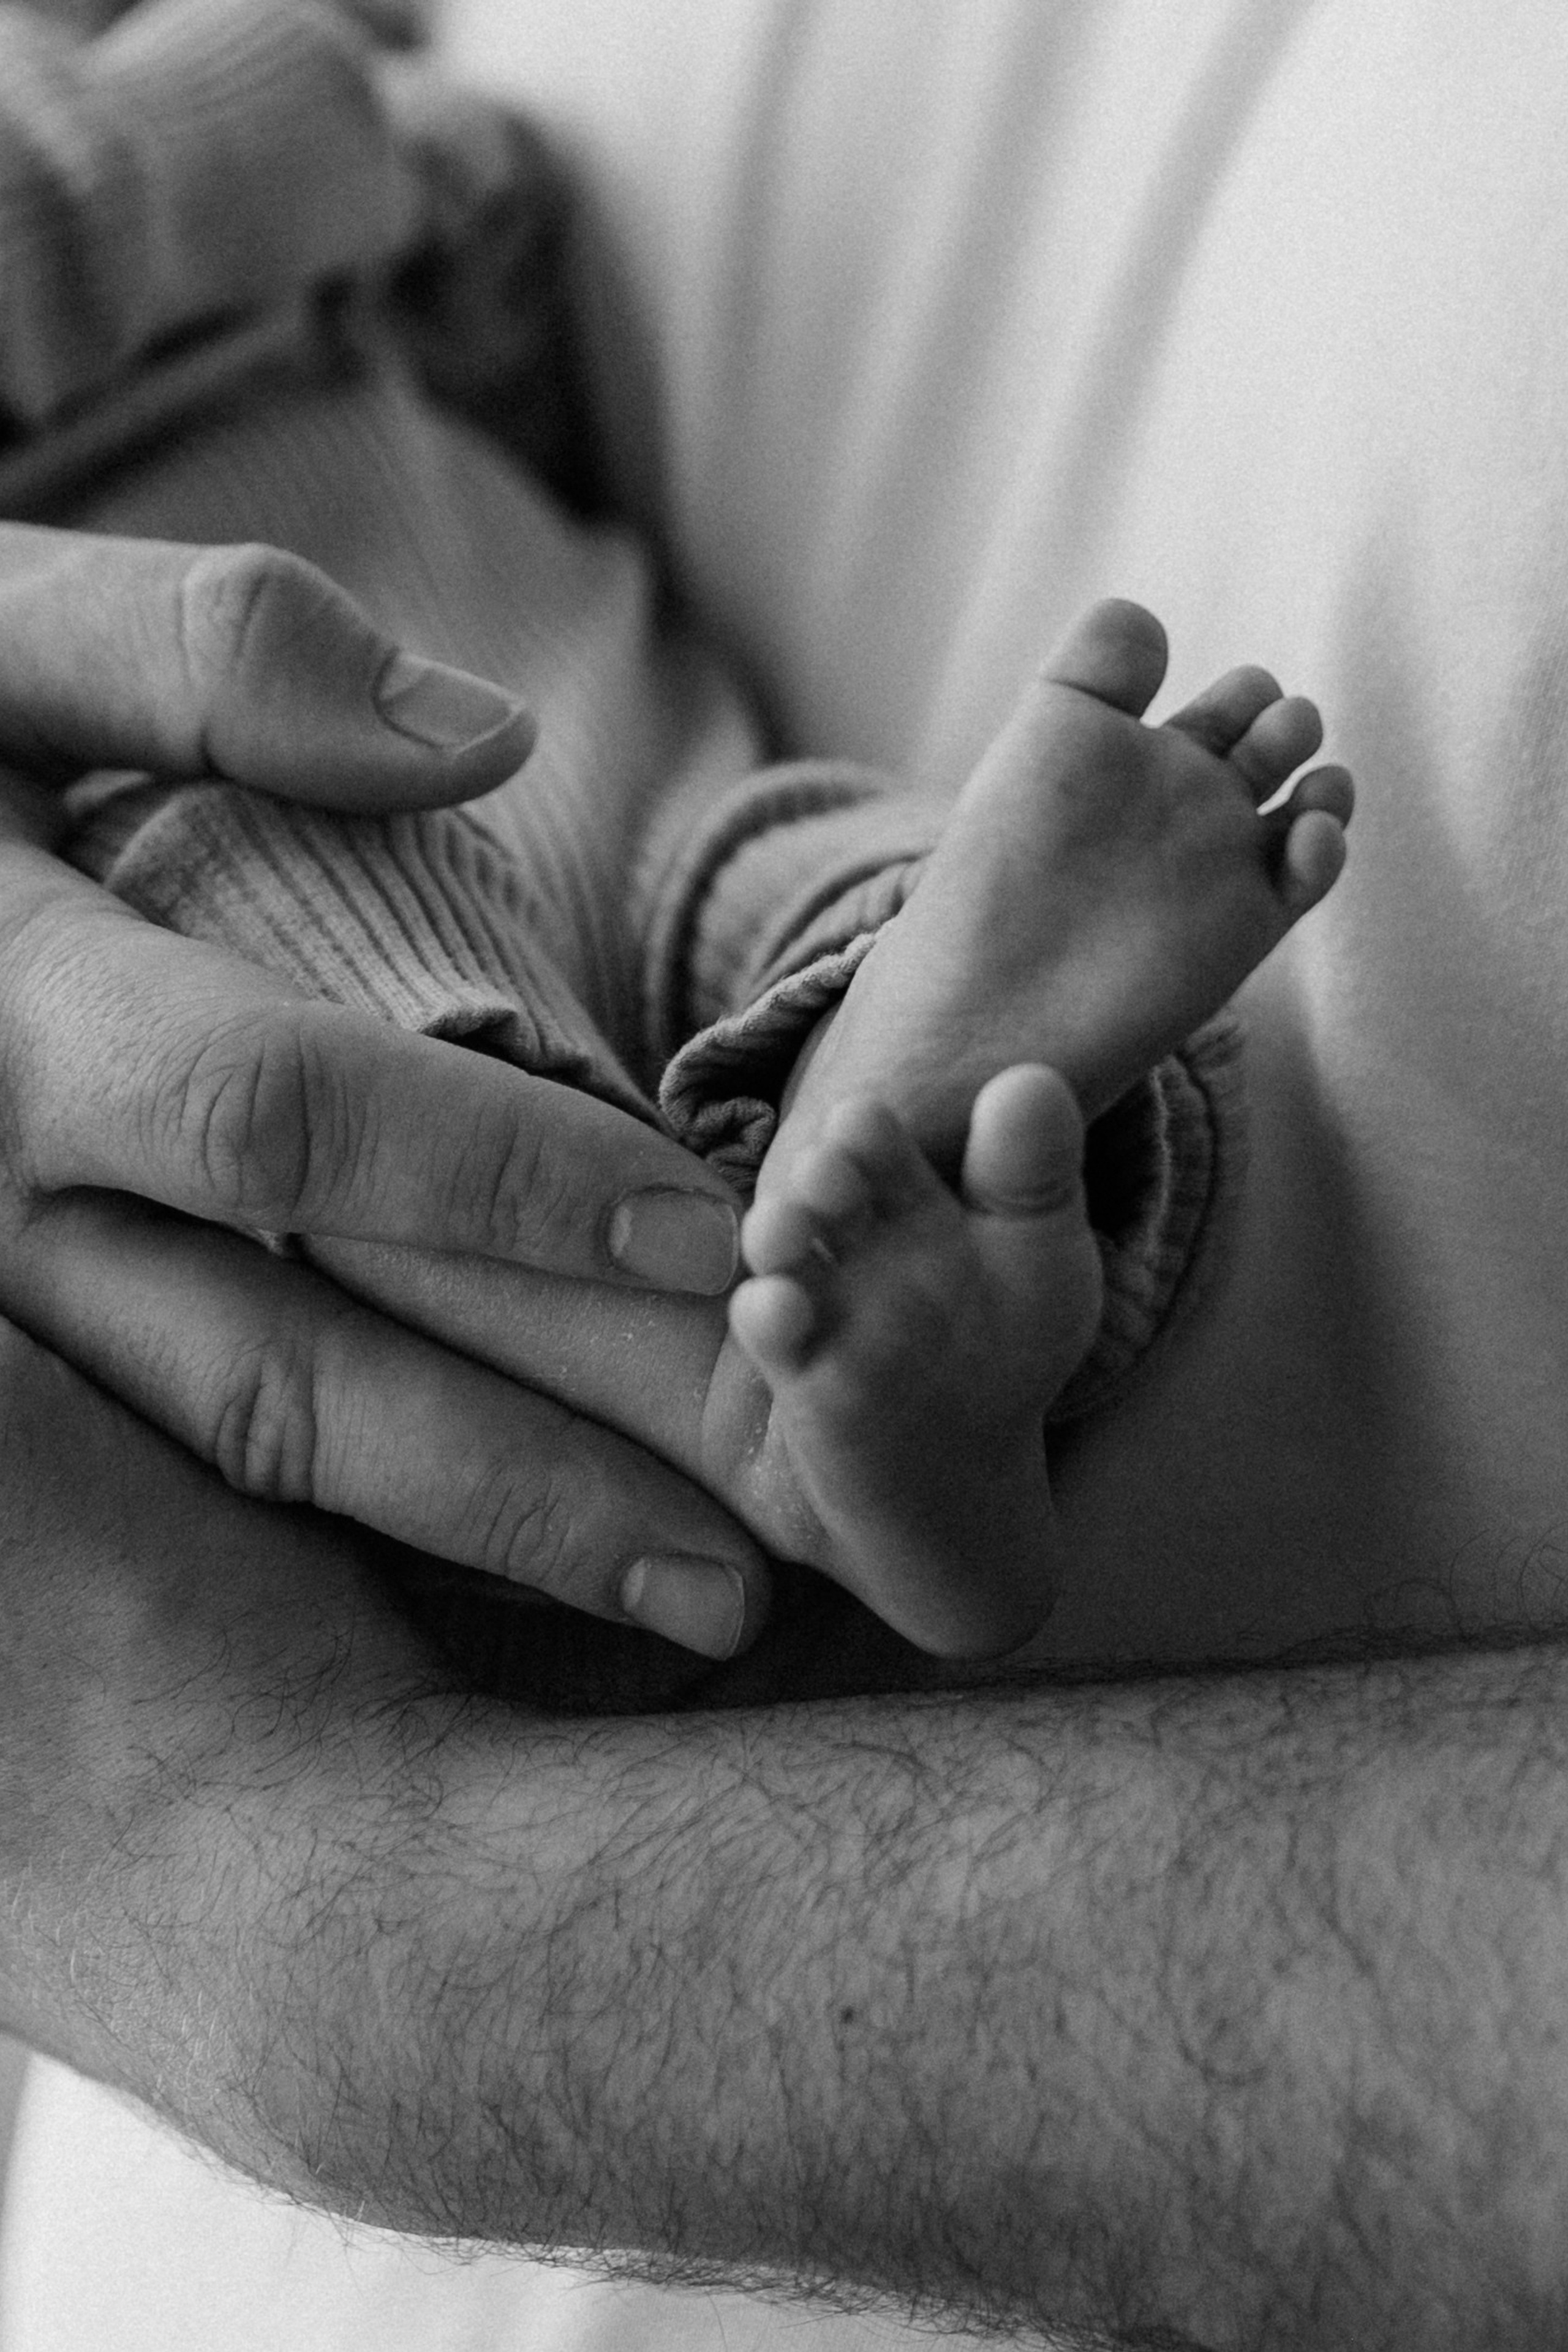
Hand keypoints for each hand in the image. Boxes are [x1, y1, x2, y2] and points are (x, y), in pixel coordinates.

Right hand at [0, 523, 766, 1660]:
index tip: (704, 1234)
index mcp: (16, 1011)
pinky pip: (224, 1451)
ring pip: (259, 1447)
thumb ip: (201, 657)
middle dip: (526, 1471)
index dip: (496, 1178)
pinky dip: (394, 1516)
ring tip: (695, 1601)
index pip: (274, 1115)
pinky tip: (554, 1561)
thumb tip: (479, 732)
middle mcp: (8, 1199)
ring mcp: (22, 1303)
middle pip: (284, 1367)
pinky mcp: (51, 1348)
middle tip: (752, 1565)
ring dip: (483, 1540)